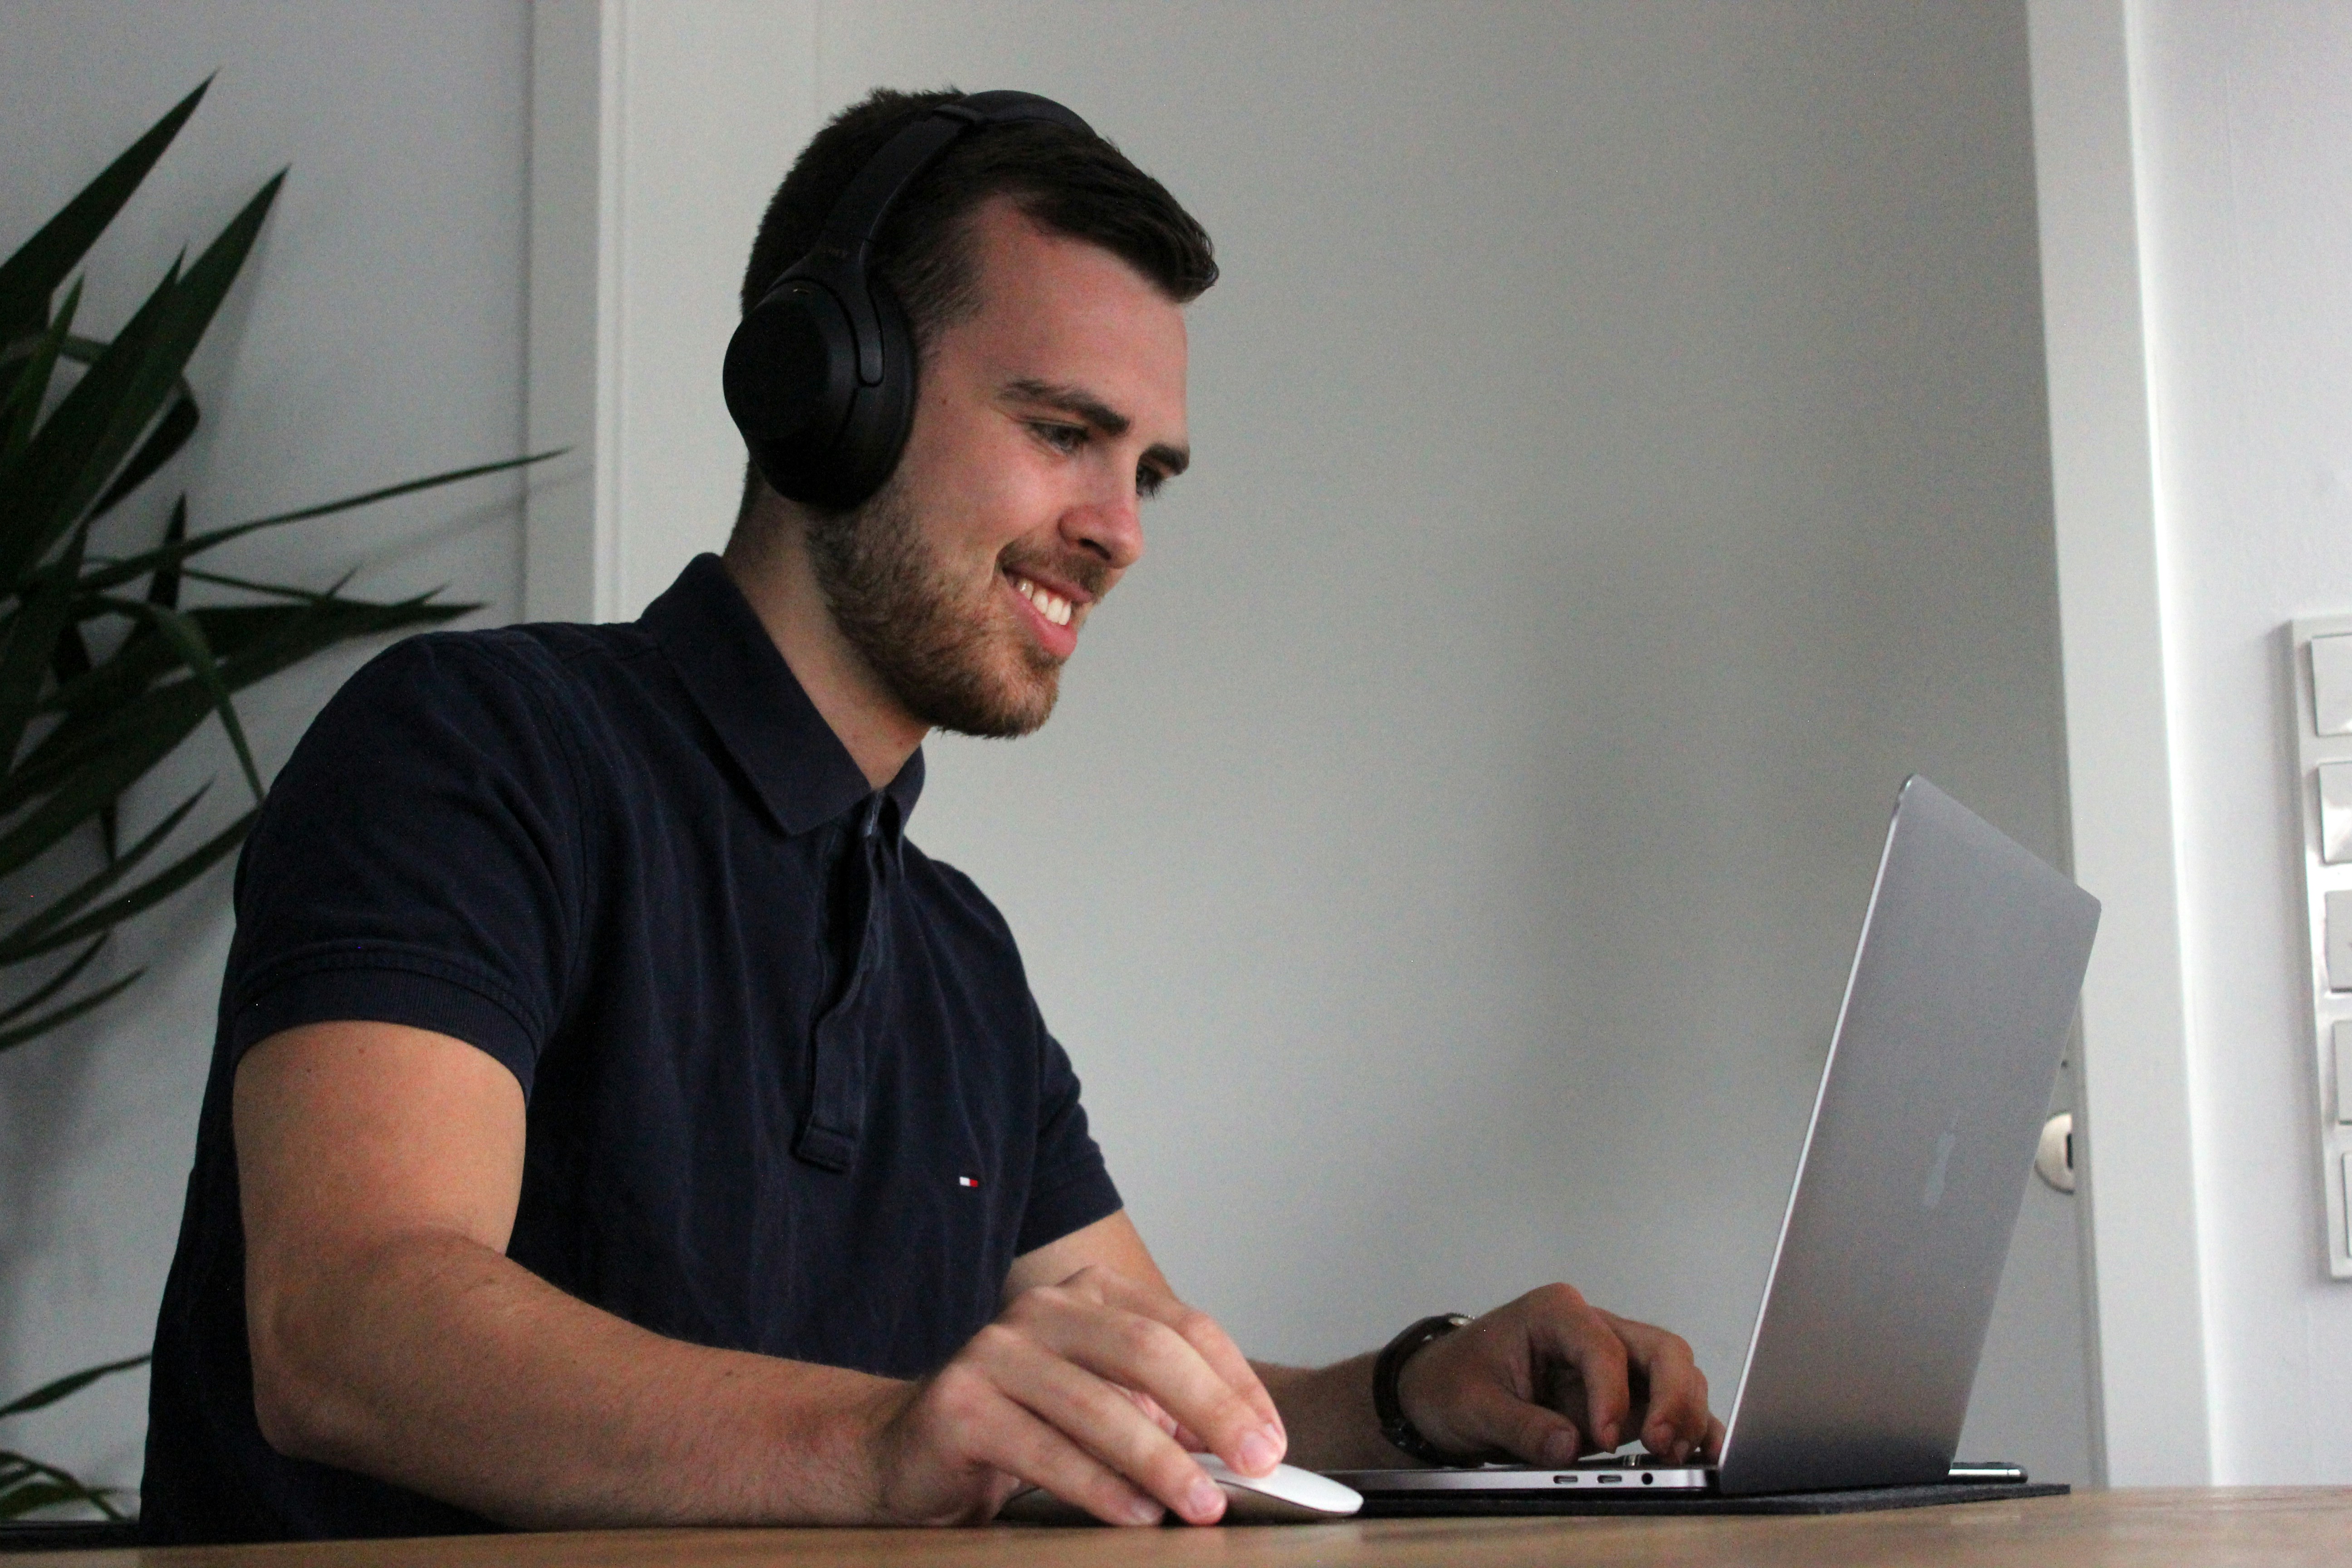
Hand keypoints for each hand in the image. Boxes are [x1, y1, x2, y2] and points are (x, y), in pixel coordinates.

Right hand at [862, 1266, 1286, 1526]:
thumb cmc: (1024, 1426)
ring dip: (1163, 1461)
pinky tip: (1137, 1515)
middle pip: (1148, 1351)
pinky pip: (1046, 1449)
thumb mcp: (1103, 1404)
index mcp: (1088, 1294)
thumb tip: (1244, 1445)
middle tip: (1258, 1465)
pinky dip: (1100, 1487)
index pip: (1183, 1326)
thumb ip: (1162, 1410)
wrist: (910, 1450)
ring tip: (1204, 1503)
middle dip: (1214, 1411)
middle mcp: (1041, 1308)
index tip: (1274, 1441)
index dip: (1237, 1383)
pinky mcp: (960, 1404)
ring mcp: (995, 1350)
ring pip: (1100, 1404)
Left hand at [1392, 1284, 1722, 1465]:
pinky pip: (1667, 1406)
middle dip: (1673, 1396)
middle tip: (1661, 1444)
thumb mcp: (1474, 1405)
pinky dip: (1688, 1428)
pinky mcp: (1622, 1397)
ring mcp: (1614, 1364)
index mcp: (1556, 1313)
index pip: (1602, 1346)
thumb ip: (1521, 1426)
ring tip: (1673, 1456)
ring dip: (1685, 1415)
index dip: (1611, 1393)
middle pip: (1660, 1351)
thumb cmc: (1454, 1382)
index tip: (1603, 1439)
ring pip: (1675, 1376)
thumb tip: (1568, 1446)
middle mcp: (1594, 1330)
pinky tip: (1698, 1454)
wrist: (1441, 1392)